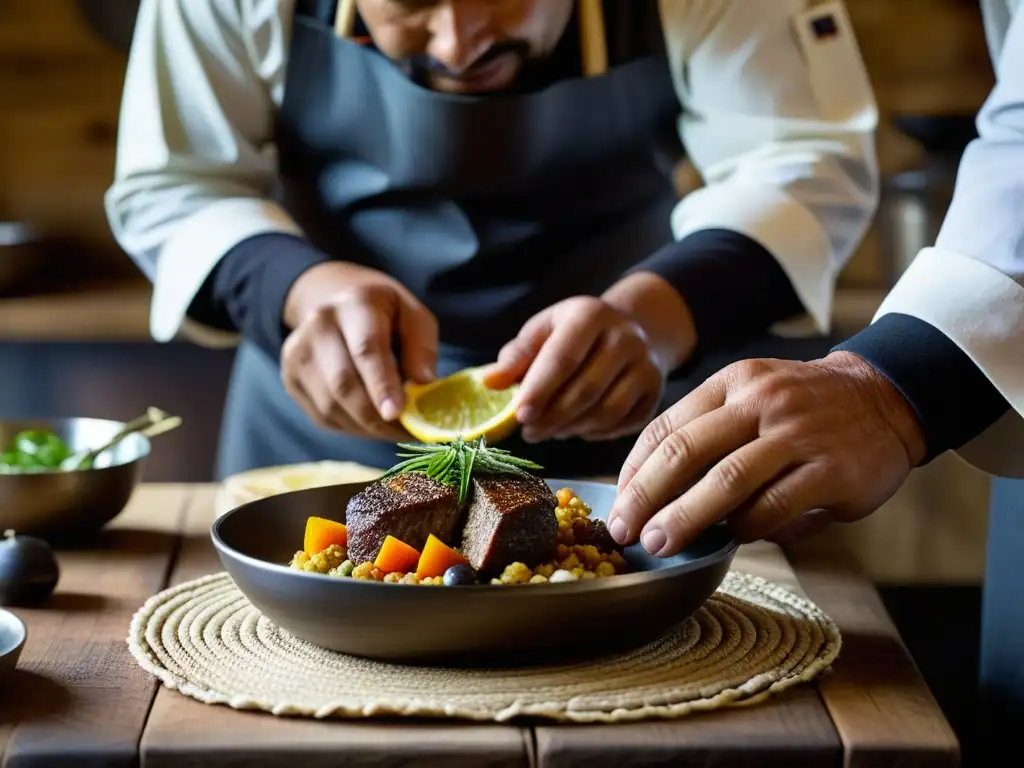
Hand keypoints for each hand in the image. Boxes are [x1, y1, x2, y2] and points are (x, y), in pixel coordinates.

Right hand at [280, 261, 438, 438]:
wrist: (339, 305)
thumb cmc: (385, 315)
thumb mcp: (414, 316)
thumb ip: (422, 347)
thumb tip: (424, 383)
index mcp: (355, 303)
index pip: (365, 349)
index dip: (381, 385)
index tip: (396, 414)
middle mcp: (318, 325)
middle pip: (342, 383)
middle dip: (376, 417)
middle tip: (407, 432)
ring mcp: (298, 353)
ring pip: (330, 406)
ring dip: (365, 427)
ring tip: (393, 430)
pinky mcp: (291, 378)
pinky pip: (322, 416)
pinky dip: (351, 428)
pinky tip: (371, 423)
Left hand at [483, 296, 664, 441]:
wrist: (634, 329)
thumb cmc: (575, 334)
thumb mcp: (544, 331)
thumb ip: (516, 356)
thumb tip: (490, 382)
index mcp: (592, 315)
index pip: (563, 358)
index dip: (539, 389)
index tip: (519, 414)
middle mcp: (626, 338)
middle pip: (585, 389)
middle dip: (552, 417)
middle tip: (528, 432)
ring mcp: (646, 366)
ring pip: (605, 412)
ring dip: (570, 429)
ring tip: (548, 431)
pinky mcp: (656, 393)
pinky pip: (621, 424)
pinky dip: (593, 433)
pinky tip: (574, 429)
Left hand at [608, 352, 926, 555]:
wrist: (886, 396)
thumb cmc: (802, 408)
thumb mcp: (752, 396)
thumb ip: (710, 433)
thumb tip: (655, 492)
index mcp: (733, 382)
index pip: (667, 426)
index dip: (635, 469)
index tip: (618, 501)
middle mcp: (761, 402)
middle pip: (685, 452)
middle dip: (646, 496)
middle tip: (624, 530)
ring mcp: (798, 434)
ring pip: (726, 481)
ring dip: (685, 518)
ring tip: (658, 544)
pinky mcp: (831, 469)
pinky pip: (775, 505)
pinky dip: (746, 527)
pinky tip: (731, 538)